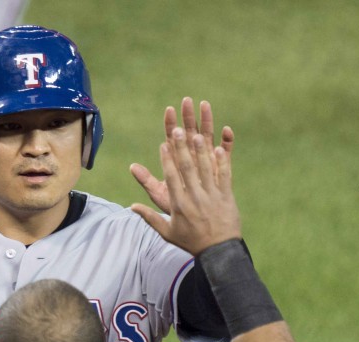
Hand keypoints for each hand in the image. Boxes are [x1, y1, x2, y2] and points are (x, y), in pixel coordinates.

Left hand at [130, 97, 234, 213]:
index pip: (171, 140)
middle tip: (186, 100)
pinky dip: (227, 142)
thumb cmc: (176, 208)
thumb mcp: (160, 195)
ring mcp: (207, 161)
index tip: (168, 110)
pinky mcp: (221, 168)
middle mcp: (191, 159)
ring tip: (205, 105)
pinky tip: (226, 130)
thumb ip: (147, 181)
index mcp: (176, 163)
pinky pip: (225, 153)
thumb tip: (132, 167)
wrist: (196, 223)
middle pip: (189, 134)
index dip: (169, 125)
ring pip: (207, 138)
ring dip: (207, 121)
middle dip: (187, 117)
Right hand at [131, 127, 241, 255]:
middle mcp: (194, 197)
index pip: (171, 178)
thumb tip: (132, 207)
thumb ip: (149, 218)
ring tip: (197, 133)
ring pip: (205, 168)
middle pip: (187, 168)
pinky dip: (221, 161)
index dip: (167, 160)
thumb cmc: (191, 242)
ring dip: (200, 150)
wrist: (218, 251)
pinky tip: (218, 147)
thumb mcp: (167, 232)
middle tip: (178, 130)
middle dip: (182, 148)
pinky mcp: (226, 196)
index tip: (164, 144)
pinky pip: (224, 175)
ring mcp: (211, 195)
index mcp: (179, 204)